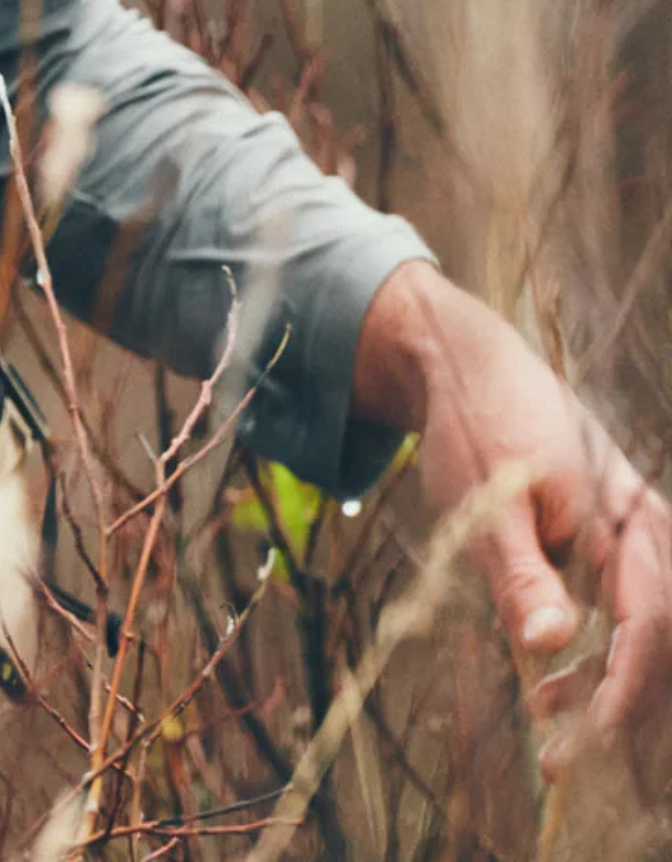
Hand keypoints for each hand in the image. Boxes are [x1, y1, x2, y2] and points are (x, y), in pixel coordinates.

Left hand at [355, 262, 671, 787]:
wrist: (472, 365)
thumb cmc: (472, 430)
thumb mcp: (481, 504)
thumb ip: (519, 573)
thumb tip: (550, 646)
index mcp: (621, 519)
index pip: (645, 628)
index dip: (619, 695)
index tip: (578, 747)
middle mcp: (647, 525)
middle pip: (659, 634)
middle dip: (622, 703)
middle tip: (562, 759)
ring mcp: (640, 527)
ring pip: (650, 624)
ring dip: (614, 682)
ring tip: (548, 723)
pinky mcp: (620, 534)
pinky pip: (634, 605)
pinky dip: (605, 651)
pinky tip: (550, 677)